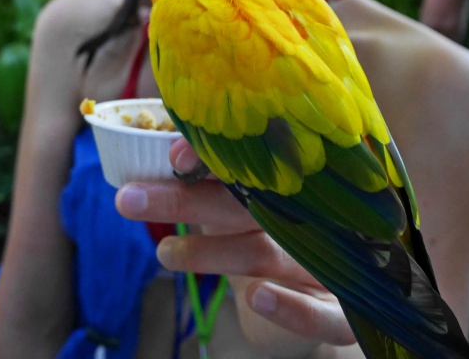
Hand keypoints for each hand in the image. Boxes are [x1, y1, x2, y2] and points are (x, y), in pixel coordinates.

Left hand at [115, 138, 357, 355]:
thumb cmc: (265, 238)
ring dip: (210, 253)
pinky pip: (319, 313)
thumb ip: (206, 180)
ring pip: (266, 254)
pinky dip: (289, 306)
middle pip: (242, 205)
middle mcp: (310, 218)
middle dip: (183, 201)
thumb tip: (165, 153)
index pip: (247, 161)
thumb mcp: (237, 205)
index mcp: (286, 184)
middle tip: (129, 199)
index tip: (172, 158)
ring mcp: (329, 265)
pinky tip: (256, 296)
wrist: (319, 308)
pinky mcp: (339, 313)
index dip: (208, 158)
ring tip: (163, 253)